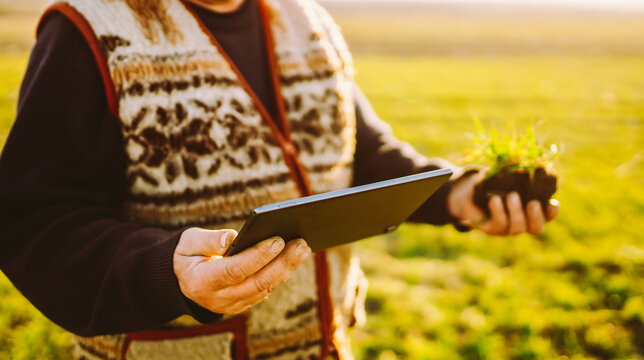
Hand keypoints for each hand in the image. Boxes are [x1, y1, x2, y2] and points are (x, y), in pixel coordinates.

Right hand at [173, 228, 311, 314]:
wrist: (180, 281)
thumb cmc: (186, 255)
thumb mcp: (187, 242)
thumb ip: (208, 240)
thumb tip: (232, 237)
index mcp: (201, 282)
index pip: (235, 270)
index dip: (258, 256)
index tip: (277, 239)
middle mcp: (218, 298)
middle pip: (257, 282)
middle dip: (282, 262)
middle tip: (301, 243)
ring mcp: (232, 305)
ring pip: (265, 288)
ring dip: (287, 268)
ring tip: (303, 248)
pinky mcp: (242, 304)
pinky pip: (265, 290)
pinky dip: (280, 274)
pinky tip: (294, 257)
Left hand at [448, 172, 559, 235]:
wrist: (472, 194)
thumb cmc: (496, 182)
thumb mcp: (508, 175)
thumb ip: (519, 170)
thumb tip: (525, 158)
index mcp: (532, 211)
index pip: (548, 216)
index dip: (552, 212)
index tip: (552, 203)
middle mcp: (522, 223)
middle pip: (535, 228)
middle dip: (535, 216)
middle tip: (532, 203)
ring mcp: (507, 228)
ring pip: (516, 227)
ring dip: (515, 212)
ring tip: (512, 196)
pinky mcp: (491, 228)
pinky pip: (497, 224)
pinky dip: (497, 211)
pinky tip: (495, 200)